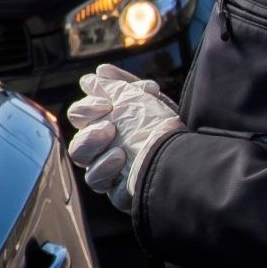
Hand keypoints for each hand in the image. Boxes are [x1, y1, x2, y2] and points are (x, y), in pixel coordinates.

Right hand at [65, 67, 182, 210]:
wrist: (189, 151)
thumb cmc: (165, 124)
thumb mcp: (144, 98)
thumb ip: (119, 85)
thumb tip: (96, 73)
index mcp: (105, 126)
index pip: (79, 117)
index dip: (85, 109)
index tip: (106, 104)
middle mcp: (105, 152)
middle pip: (77, 147)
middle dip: (90, 135)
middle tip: (111, 127)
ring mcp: (112, 175)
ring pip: (86, 168)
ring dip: (97, 153)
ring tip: (119, 148)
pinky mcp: (122, 194)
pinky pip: (103, 186)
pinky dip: (108, 171)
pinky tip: (122, 160)